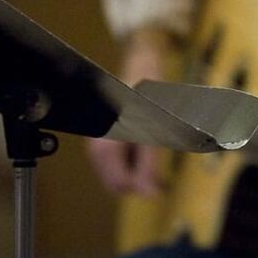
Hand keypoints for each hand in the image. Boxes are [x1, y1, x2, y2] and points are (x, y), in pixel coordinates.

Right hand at [86, 28, 172, 195]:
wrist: (140, 64)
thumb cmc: (147, 93)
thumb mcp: (153, 129)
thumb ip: (149, 163)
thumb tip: (149, 192)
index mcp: (104, 146)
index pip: (120, 183)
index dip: (143, 188)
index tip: (162, 187)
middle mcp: (96, 146)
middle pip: (116, 182)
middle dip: (139, 182)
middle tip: (161, 177)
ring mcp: (98, 143)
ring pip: (117, 173)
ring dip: (137, 173)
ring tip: (155, 162)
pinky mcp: (105, 138)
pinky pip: (117, 161)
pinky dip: (133, 162)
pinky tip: (146, 152)